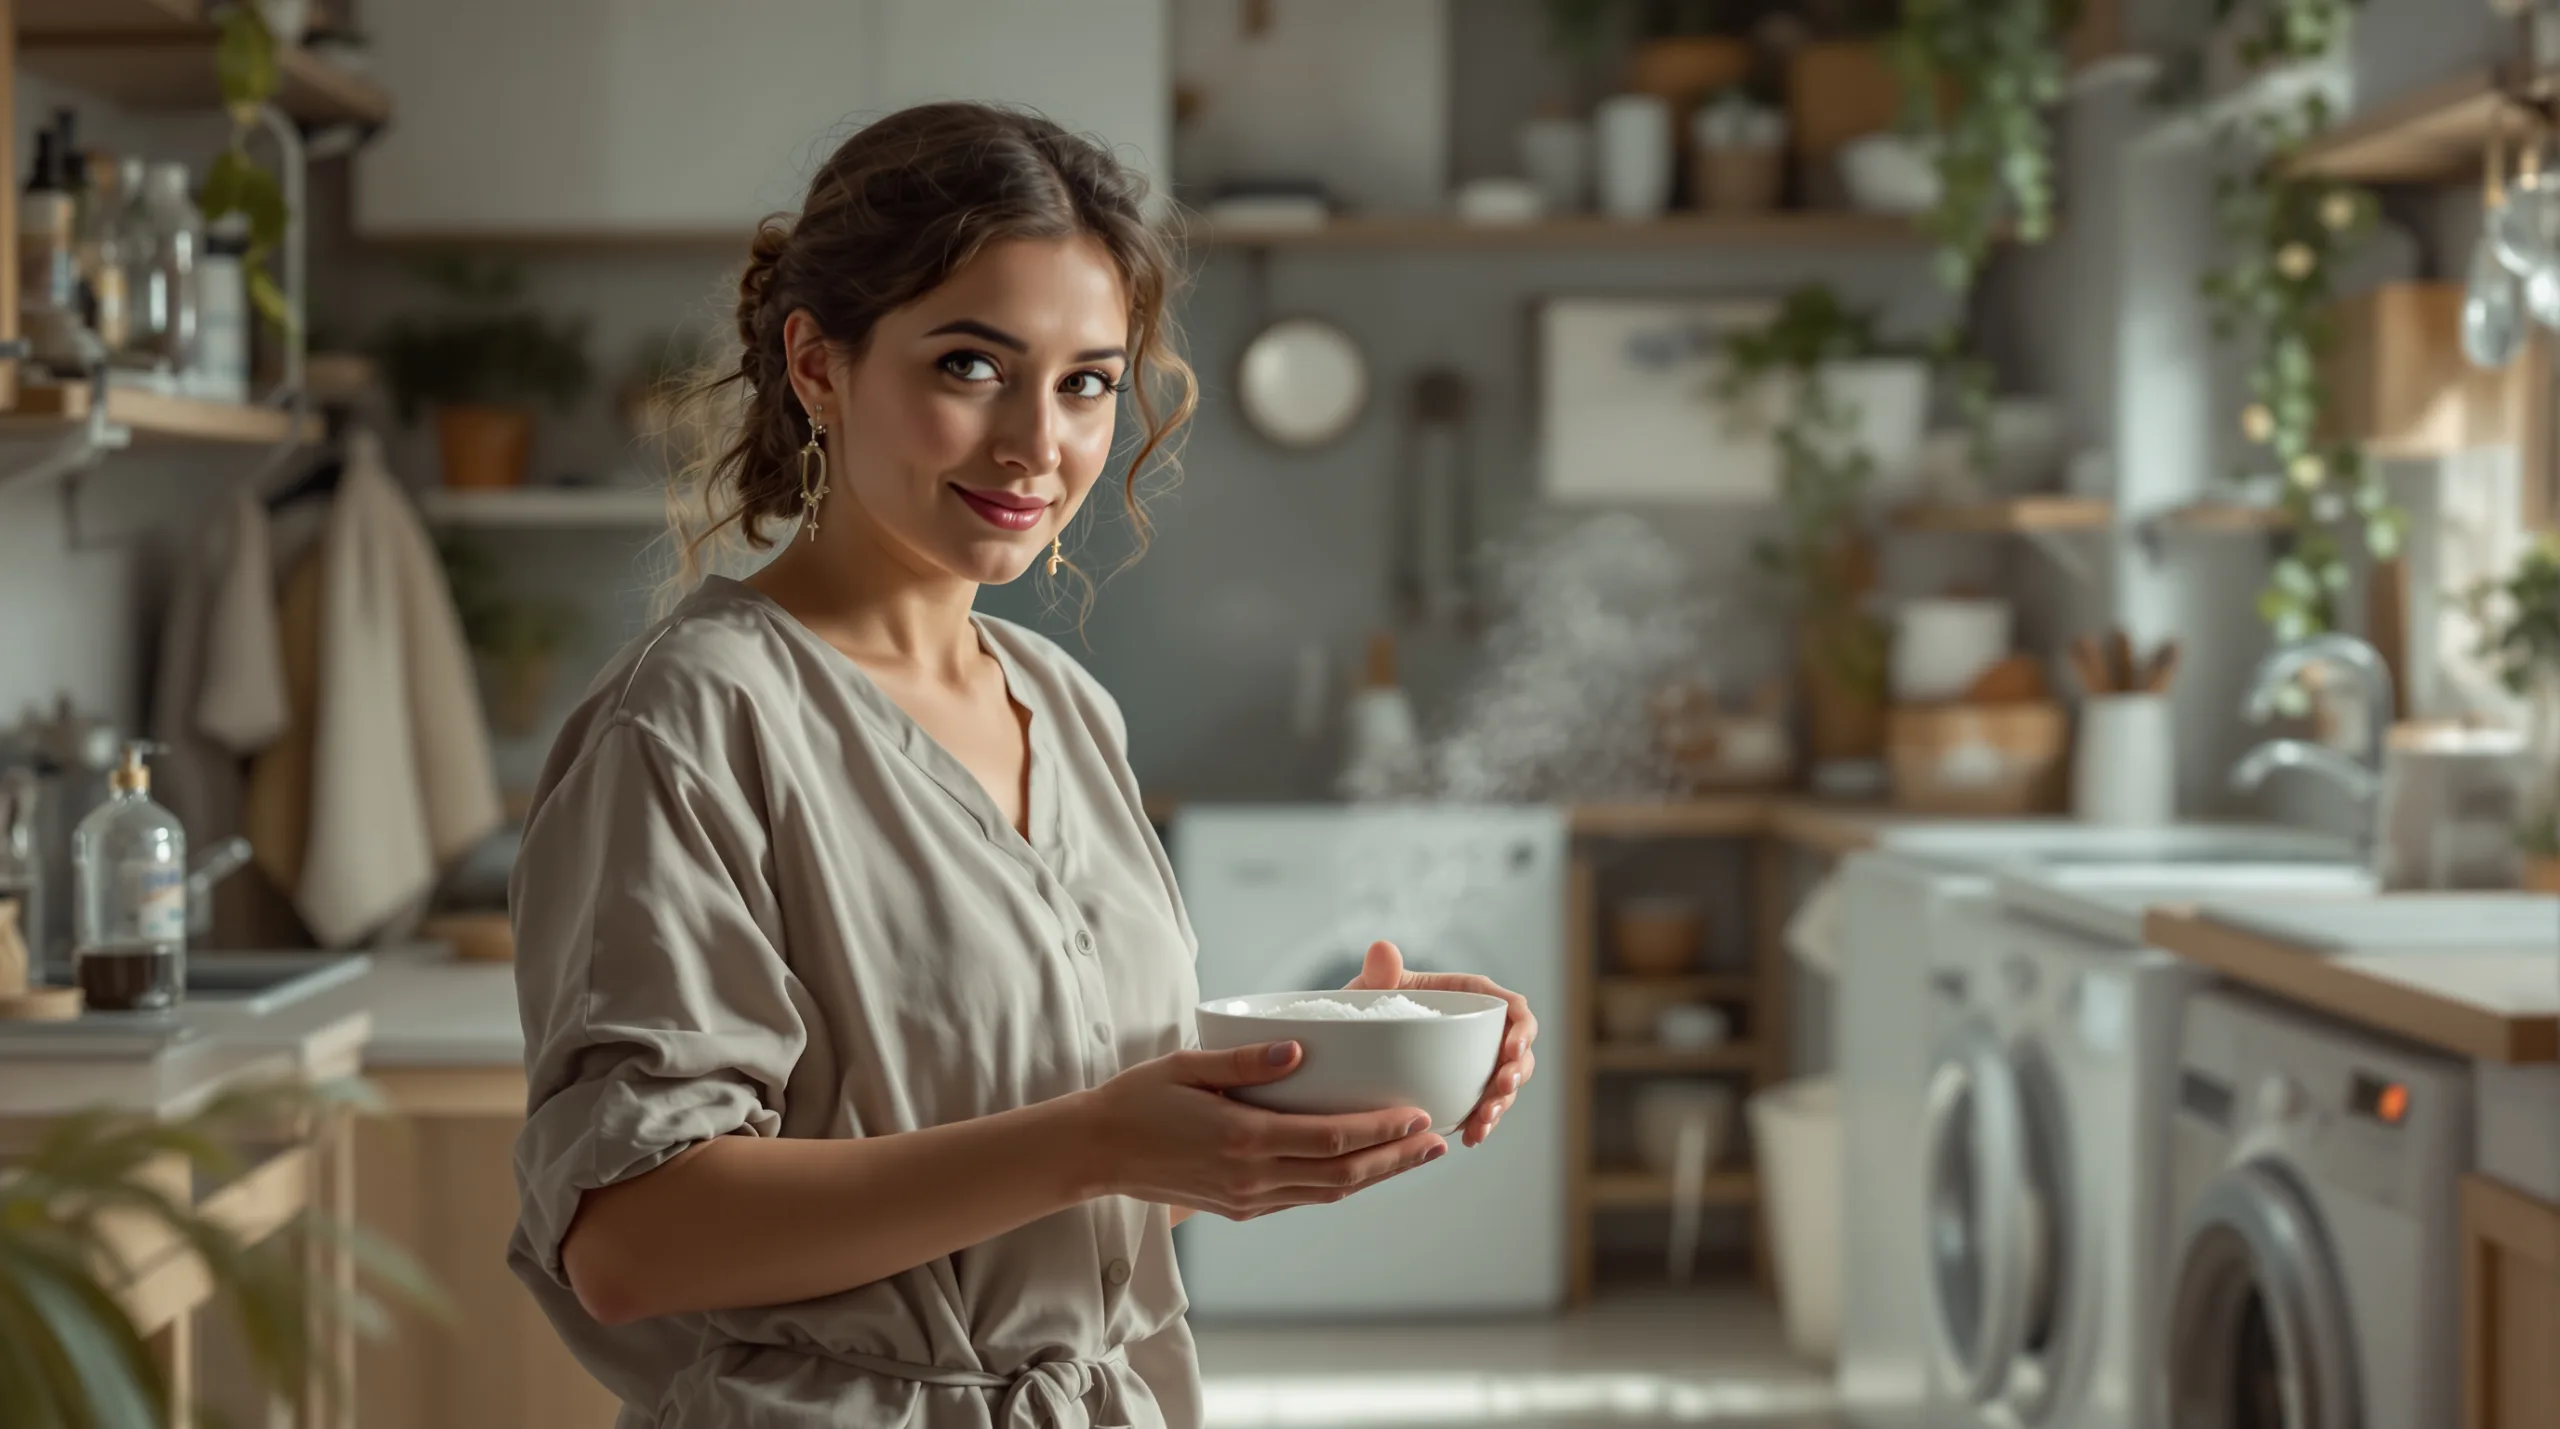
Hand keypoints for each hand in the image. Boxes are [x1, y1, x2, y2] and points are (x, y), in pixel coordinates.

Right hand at [1080, 1043, 1444, 1220]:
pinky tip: (1362, 1168)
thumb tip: (1301, 1048)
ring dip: (1377, 1177)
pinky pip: (1303, 1198)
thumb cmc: (1139, 1098)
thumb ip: (1246, 1060)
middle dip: (1397, 1160)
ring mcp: (1247, 1200)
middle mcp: (1252, 1178)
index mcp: (1243, 1139)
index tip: (1420, 1115)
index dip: (1383, 1130)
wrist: (1096, 1153)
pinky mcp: (1240, 1208)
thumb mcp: (1188, 1064)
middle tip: (1438, 1140)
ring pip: (1328, 1194)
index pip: (1332, 1139)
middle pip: (1343, 1175)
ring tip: (1415, 1156)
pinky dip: (1340, 1184)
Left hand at [1346, 940, 1536, 1148]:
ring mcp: (1474, 1064)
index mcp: (1468, 997)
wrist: (1348, 1045)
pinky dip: (1481, 1125)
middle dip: (1517, 1074)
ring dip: (1501, 1106)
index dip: (1522, 1028)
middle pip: (1518, 1051)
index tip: (1513, 1050)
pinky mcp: (1464, 1092)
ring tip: (1481, 1124)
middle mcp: (1479, 1031)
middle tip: (1499, 1093)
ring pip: (1506, 1085)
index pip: (1512, 1008)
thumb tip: (1382, 949)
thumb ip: (1380, 972)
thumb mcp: (1372, 989)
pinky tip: (1470, 1138)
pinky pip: (1484, 1109)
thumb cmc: (1365, 1008)